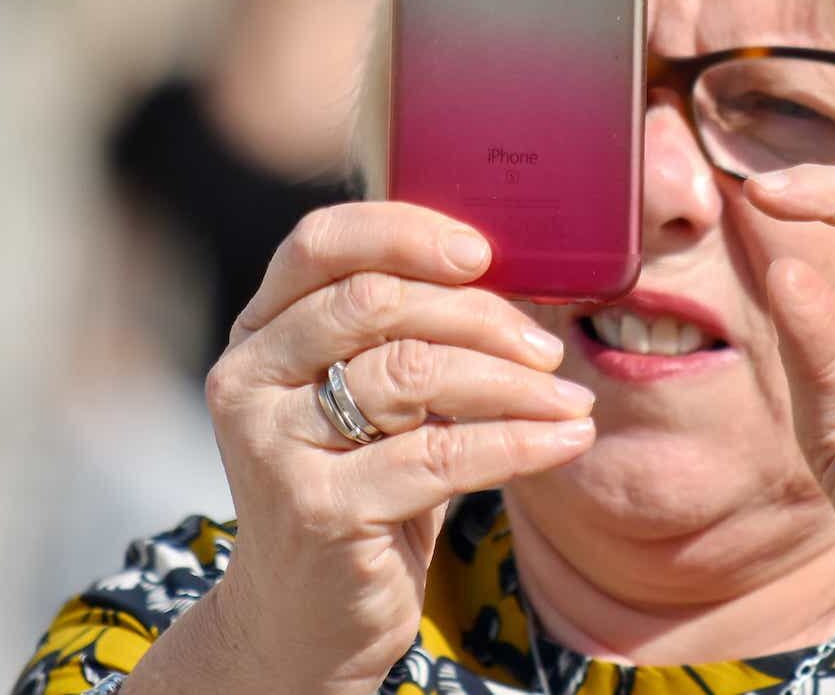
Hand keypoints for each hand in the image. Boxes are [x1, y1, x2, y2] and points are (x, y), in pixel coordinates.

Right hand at [199, 203, 595, 694]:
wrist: (309, 618)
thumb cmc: (361, 483)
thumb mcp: (373, 397)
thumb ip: (407, 332)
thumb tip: (512, 277)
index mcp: (261, 331)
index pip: (320, 243)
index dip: (405, 231)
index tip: (483, 252)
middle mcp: (250, 377)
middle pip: (378, 302)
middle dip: (481, 316)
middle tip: (546, 350)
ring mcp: (274, 444)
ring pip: (414, 373)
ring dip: (514, 383)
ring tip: (570, 400)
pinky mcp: (317, 509)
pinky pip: (440, 455)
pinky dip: (520, 442)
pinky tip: (567, 440)